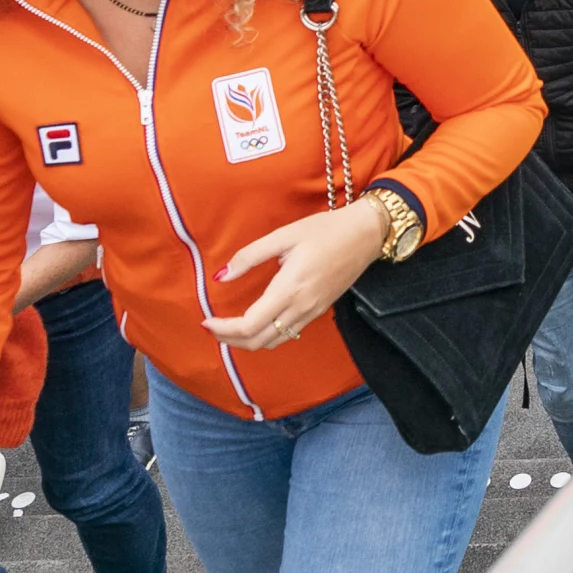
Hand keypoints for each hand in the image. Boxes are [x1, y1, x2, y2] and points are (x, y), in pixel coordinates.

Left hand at [208, 200, 392, 348]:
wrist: (366, 235)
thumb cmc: (325, 230)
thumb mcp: (284, 235)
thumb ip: (250, 256)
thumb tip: (222, 276)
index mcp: (289, 289)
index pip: (249, 325)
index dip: (223, 329)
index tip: (206, 321)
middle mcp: (301, 307)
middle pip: (258, 341)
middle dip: (230, 340)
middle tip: (212, 328)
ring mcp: (312, 312)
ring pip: (274, 342)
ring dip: (247, 341)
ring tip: (229, 328)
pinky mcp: (320, 311)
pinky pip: (288, 334)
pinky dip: (266, 336)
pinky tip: (257, 322)